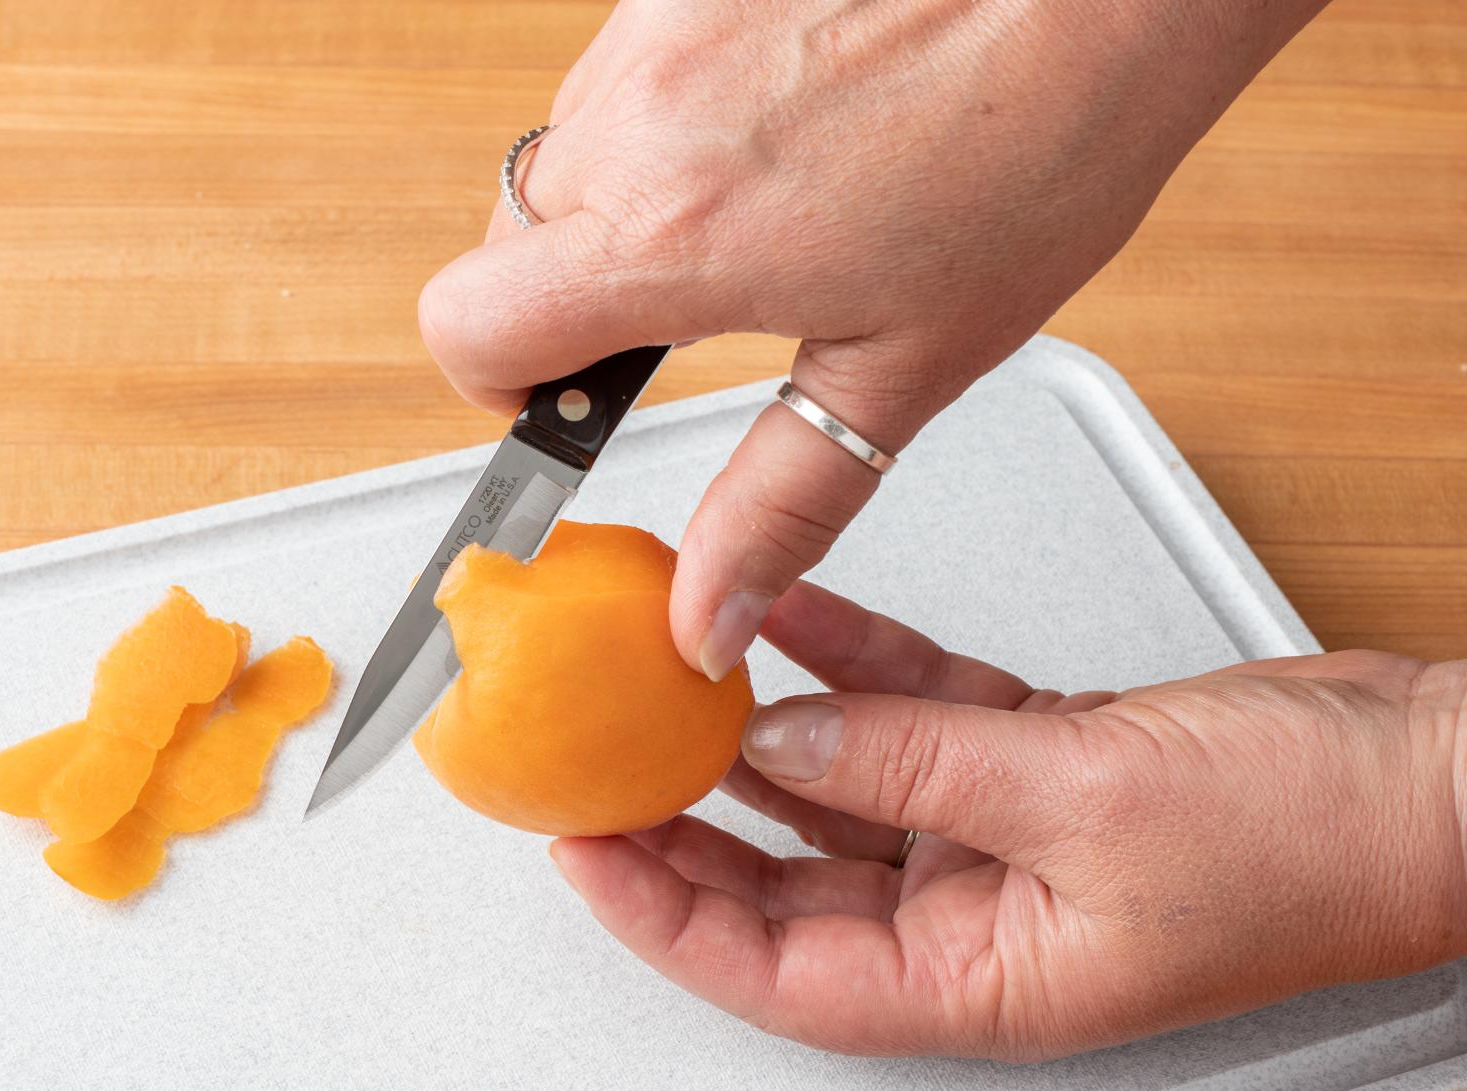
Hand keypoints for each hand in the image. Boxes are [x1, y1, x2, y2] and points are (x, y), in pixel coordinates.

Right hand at [420, 0, 1327, 679]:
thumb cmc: (1038, 145)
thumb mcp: (905, 366)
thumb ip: (777, 505)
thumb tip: (703, 618)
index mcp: (672, 239)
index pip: (467, 329)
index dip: (499, 387)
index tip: (571, 406)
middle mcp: (635, 120)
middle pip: (505, 248)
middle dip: (572, 299)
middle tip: (692, 314)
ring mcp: (651, 27)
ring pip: (562, 156)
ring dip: (621, 203)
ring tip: (760, 206)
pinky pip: (623, 72)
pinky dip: (666, 118)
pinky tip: (773, 126)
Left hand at [550, 584, 1466, 1059]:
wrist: (1438, 775)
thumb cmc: (1314, 840)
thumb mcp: (1082, 795)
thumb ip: (910, 766)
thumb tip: (776, 742)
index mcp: (981, 981)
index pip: (775, 973)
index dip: (666, 918)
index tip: (583, 850)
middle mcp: (978, 921)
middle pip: (787, 882)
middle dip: (685, 821)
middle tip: (597, 758)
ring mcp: (1003, 837)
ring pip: (840, 785)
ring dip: (759, 728)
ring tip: (668, 669)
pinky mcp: (1037, 762)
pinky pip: (914, 712)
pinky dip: (856, 664)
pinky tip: (791, 613)